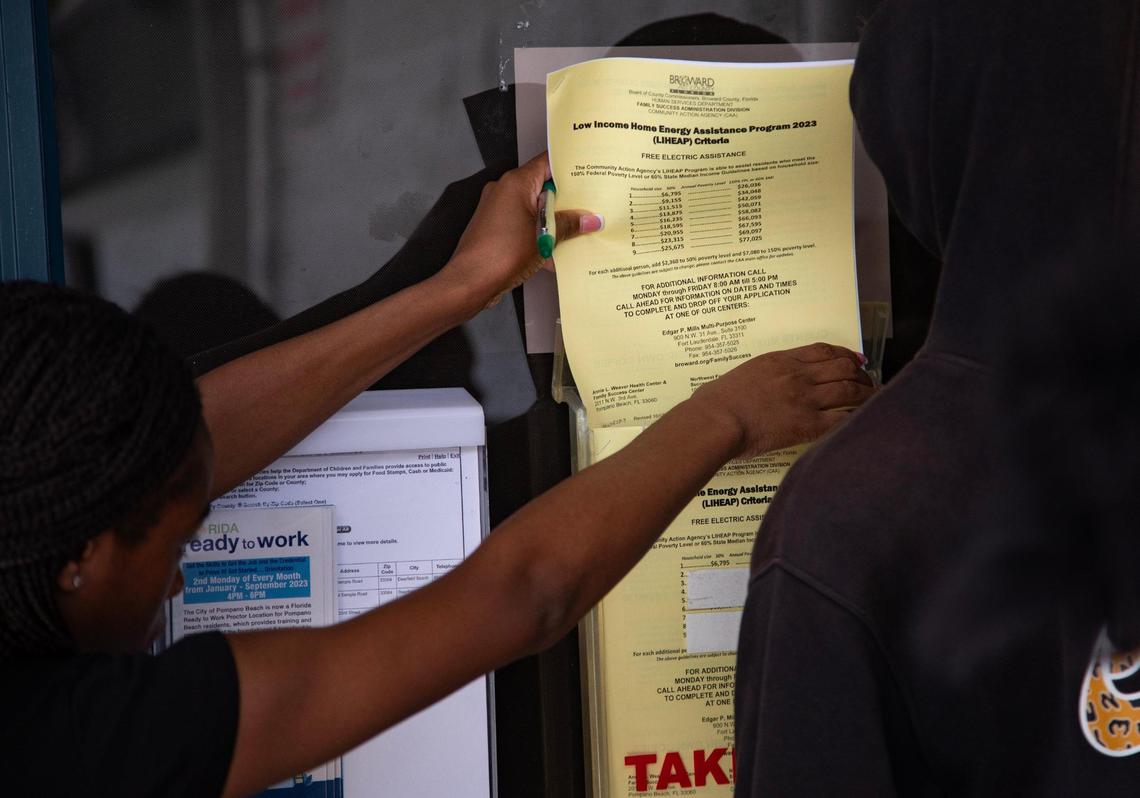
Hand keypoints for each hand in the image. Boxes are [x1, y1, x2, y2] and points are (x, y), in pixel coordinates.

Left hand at [441, 152, 602, 308]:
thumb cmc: (500, 255)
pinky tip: (554, 254)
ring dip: (553, 222)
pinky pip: (523, 224)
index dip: (569, 167)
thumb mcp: (544, 238)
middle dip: (566, 201)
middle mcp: (504, 191)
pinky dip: (538, 235)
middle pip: (542, 188)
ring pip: (534, 209)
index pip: (547, 163)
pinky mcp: (495, 228)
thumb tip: (589, 220)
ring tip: (575, 233)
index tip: (589, 174)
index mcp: (516, 183)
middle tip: (589, 208)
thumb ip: (568, 225)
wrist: (470, 281)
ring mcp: (498, 210)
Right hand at [690, 342, 875, 458]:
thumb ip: (759, 375)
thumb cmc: (716, 401)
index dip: (845, 354)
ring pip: (850, 390)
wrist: (716, 419)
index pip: (823, 351)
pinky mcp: (808, 424)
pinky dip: (857, 418)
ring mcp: (805, 399)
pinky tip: (864, 421)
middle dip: (861, 374)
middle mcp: (798, 375)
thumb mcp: (741, 374)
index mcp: (781, 360)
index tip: (856, 360)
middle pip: (843, 367)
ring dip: (866, 394)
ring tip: (874, 400)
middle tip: (868, 382)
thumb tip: (759, 382)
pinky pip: (843, 419)